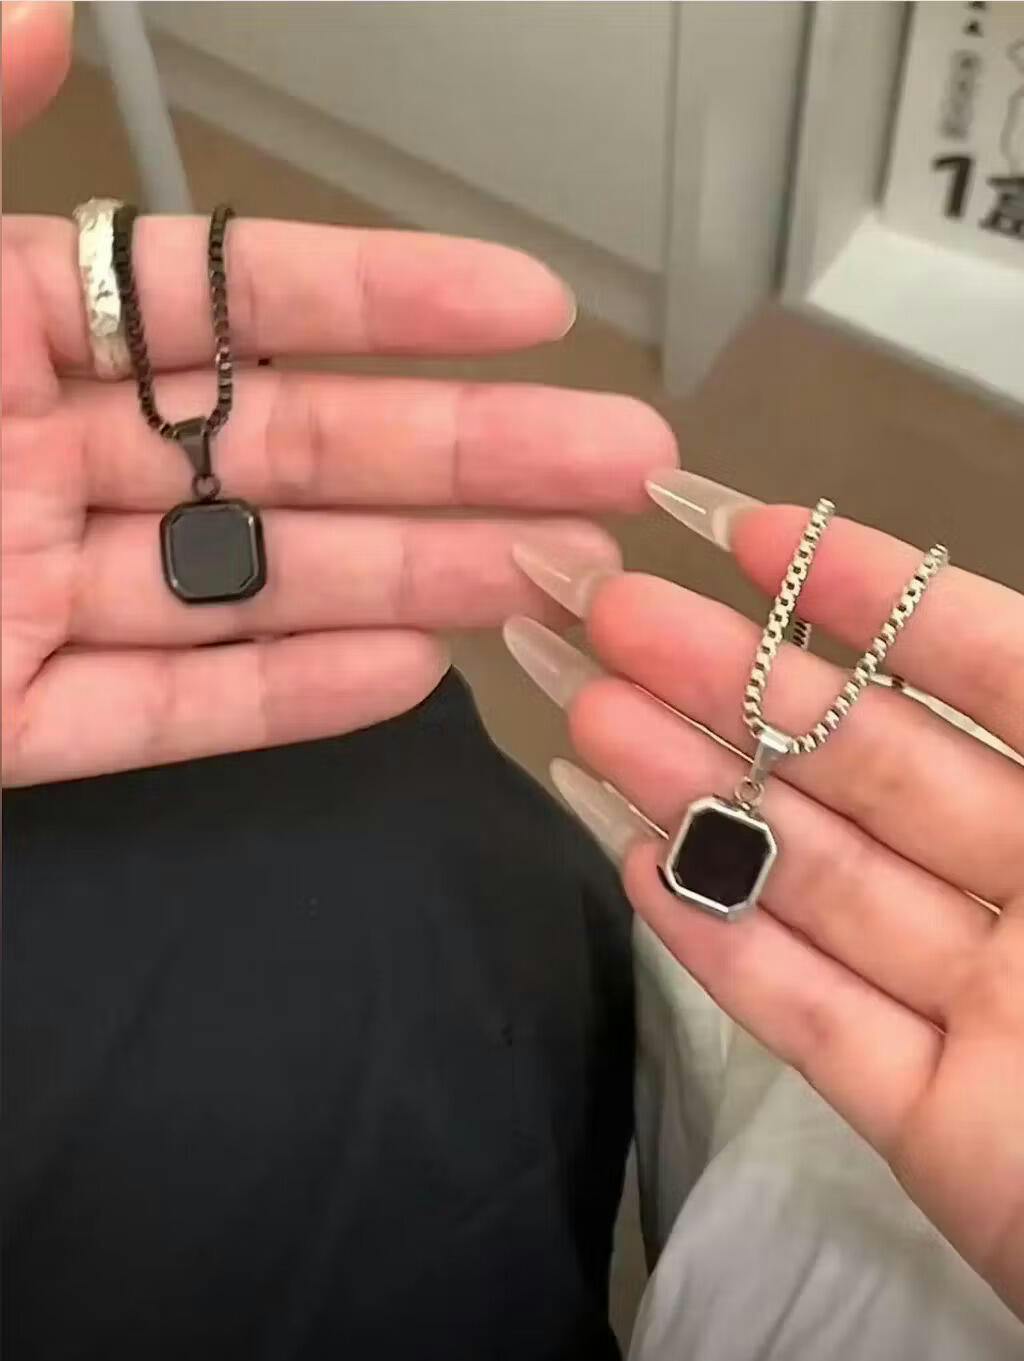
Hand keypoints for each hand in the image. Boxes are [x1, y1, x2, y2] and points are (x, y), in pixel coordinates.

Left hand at [1, 7, 674, 784]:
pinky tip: (408, 675)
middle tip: (615, 463)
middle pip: (283, 455)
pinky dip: (283, 698)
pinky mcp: (8, 724)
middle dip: (459, 456)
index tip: (531, 307)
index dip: (386, 299)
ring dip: (405, 580)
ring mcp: (28, 599)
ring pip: (246, 588)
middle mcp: (33, 459)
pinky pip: (163, 714)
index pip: (228, 302)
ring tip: (556, 573)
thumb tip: (51, 5)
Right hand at [504, 473, 1023, 1318]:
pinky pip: (813, 1022)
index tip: (749, 531)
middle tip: (613, 611)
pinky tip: (636, 866)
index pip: (986, 667)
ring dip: (698, 797)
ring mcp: (981, 1007)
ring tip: (587, 716)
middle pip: (868, 765)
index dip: (869, 593)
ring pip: (819, 881)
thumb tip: (961, 606)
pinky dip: (723, 950)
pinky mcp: (931, 1122)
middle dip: (735, 680)